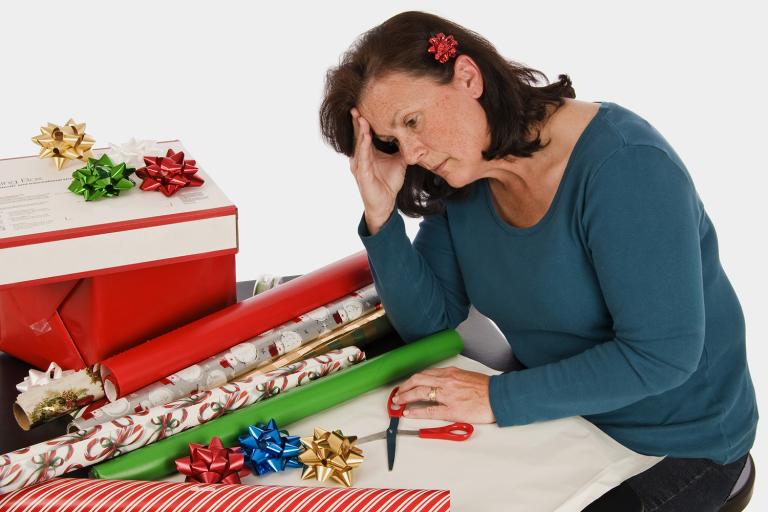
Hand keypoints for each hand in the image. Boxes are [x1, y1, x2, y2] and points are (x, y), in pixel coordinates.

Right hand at [349, 108, 406, 233]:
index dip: (363, 120)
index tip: (364, 104)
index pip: (363, 133)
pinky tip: (366, 136)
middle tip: (356, 105)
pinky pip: (363, 158)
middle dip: (357, 121)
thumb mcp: (399, 161)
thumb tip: (414, 135)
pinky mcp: (363, 175)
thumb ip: (403, 148)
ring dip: (359, 131)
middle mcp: (360, 157)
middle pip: (358, 135)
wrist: (386, 204)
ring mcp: (360, 166)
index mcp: (367, 153)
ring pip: (359, 144)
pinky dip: (364, 146)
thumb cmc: (389, 183)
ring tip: (360, 117)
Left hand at [393, 366, 495, 423]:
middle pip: (418, 380)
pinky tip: (408, 413)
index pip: (425, 373)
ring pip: (420, 392)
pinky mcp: (452, 410)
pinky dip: (416, 411)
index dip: (413, 379)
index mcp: (451, 373)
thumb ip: (453, 379)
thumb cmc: (487, 388)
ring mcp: (448, 395)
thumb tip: (441, 383)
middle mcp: (447, 381)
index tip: (407, 384)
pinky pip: (430, 410)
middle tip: (397, 393)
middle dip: (404, 387)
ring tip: (398, 402)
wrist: (499, 397)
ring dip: (405, 397)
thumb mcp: (467, 376)